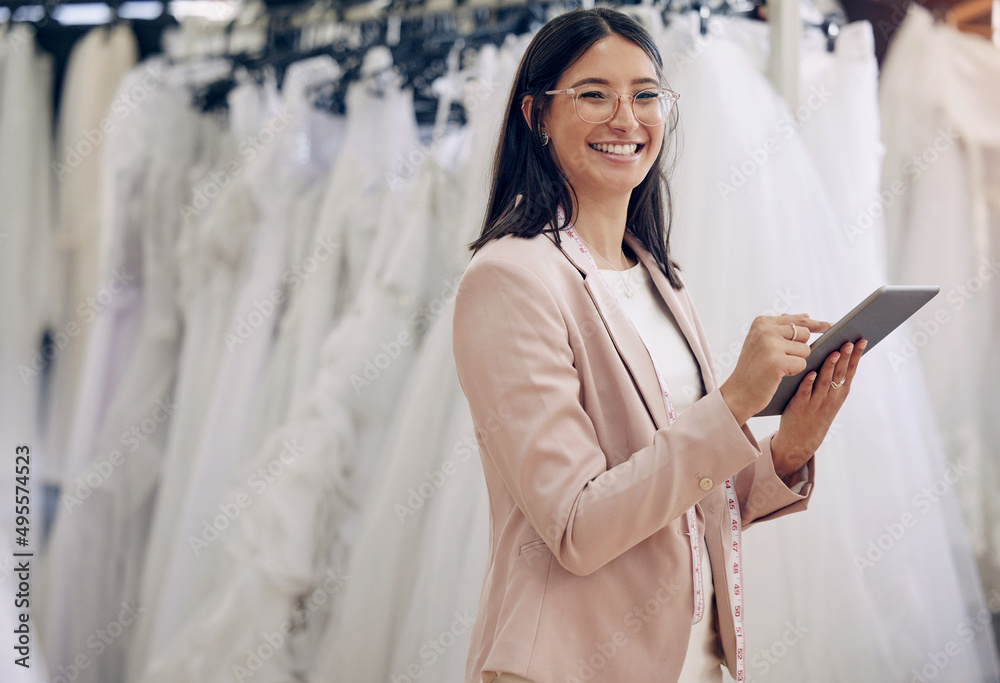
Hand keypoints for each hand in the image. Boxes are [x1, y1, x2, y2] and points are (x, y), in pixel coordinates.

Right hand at [720, 314, 831, 425]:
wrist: (738, 392)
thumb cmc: (754, 368)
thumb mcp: (762, 342)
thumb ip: (782, 328)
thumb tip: (807, 316)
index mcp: (762, 322)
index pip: (797, 320)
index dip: (817, 324)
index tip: (834, 325)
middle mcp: (765, 330)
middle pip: (804, 334)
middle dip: (800, 348)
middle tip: (782, 358)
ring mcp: (770, 345)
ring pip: (805, 349)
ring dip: (797, 361)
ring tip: (778, 367)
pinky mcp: (776, 361)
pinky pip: (802, 363)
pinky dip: (794, 371)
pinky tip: (778, 374)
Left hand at [770, 338, 866, 477]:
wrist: (800, 441)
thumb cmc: (814, 412)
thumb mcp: (829, 397)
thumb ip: (832, 377)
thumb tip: (836, 351)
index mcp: (840, 393)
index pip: (850, 370)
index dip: (856, 356)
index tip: (862, 340)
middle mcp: (831, 397)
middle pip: (840, 374)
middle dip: (846, 357)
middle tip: (850, 341)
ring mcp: (816, 402)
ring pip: (824, 381)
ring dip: (830, 366)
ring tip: (834, 352)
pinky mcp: (800, 406)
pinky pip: (805, 392)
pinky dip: (809, 382)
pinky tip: (811, 372)